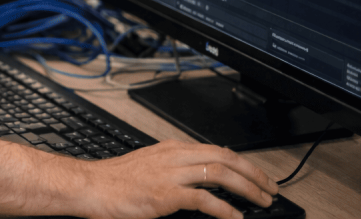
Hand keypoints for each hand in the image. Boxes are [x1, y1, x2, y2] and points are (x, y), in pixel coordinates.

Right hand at [75, 139, 279, 218]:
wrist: (90, 186)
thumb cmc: (115, 181)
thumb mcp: (150, 166)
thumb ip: (176, 167)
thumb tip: (204, 176)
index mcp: (172, 149)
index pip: (218, 150)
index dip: (244, 164)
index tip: (259, 177)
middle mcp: (174, 156)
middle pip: (225, 158)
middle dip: (253, 175)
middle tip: (270, 190)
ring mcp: (170, 174)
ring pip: (220, 174)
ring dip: (247, 189)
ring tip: (261, 203)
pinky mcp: (164, 195)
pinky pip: (203, 200)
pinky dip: (224, 209)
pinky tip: (234, 217)